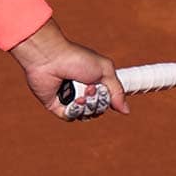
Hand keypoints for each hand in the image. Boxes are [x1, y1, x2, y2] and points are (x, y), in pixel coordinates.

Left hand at [9, 19, 126, 121]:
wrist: (50, 59)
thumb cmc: (77, 59)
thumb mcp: (105, 70)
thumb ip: (117, 90)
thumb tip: (125, 111)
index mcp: (93, 82)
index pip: (107, 100)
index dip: (109, 99)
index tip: (106, 91)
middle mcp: (82, 92)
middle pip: (98, 109)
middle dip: (97, 101)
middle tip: (90, 88)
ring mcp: (69, 99)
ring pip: (85, 115)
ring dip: (87, 106)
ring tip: (81, 94)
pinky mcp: (56, 106)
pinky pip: (71, 117)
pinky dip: (75, 111)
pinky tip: (76, 100)